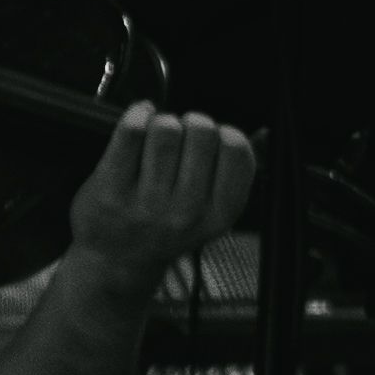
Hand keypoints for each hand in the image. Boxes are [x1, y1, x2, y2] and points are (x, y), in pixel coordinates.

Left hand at [59, 103, 260, 284]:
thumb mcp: (209, 211)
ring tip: (157, 135)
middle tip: (182, 136)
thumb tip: (263, 132)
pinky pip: (131, 132)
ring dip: (163, 122)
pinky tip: (140, 119)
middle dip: (192, 124)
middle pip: (201, 133)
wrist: (116, 259)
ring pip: (165, 129)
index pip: (236, 152)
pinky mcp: (110, 190)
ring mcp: (146, 203)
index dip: (225, 134)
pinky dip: (137, 115)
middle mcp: (185, 212)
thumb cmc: (167, 226)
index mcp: (219, 215)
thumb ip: (236, 173)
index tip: (213, 139)